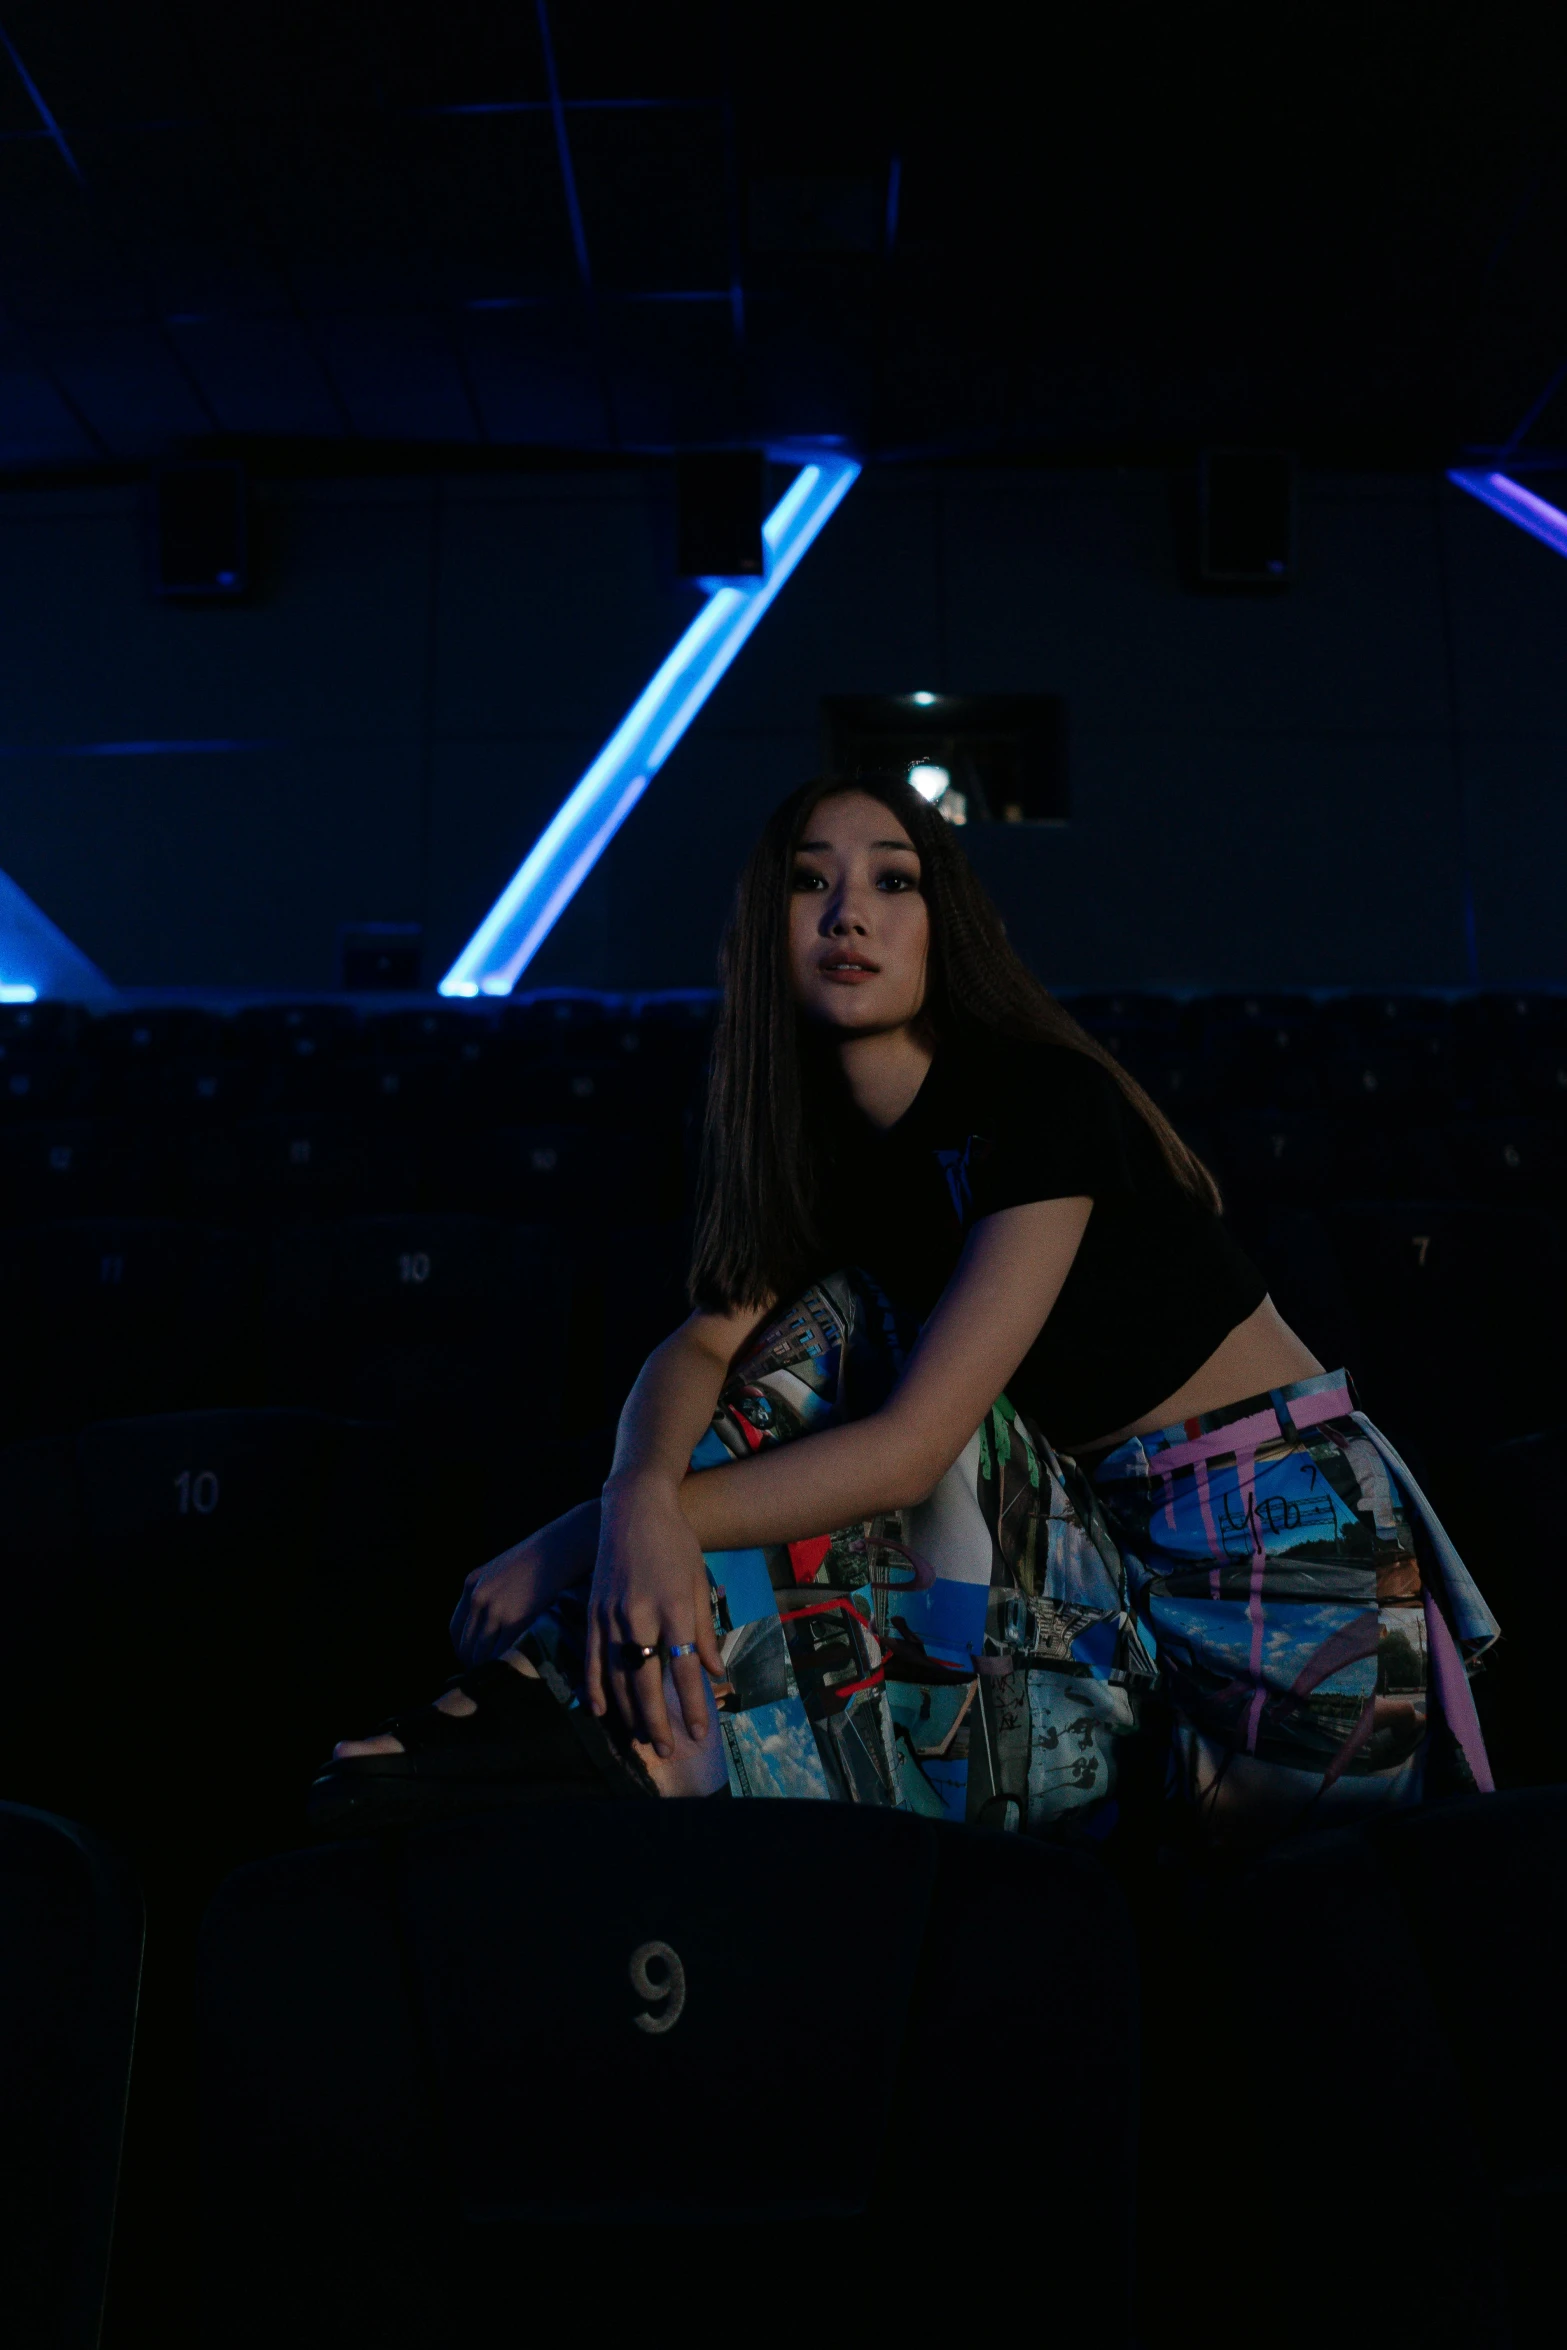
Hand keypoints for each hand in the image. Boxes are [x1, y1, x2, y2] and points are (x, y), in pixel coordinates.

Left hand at [449, 1500, 599, 1665]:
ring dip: (492, 1668)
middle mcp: (478, 1597)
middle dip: (477, 1664)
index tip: (476, 1660)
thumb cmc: (544, 1555)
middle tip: (494, 1674)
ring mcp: (495, 1609)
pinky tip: (518, 1668)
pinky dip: (507, 1664)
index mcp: (472, 1583)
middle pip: (466, 1646)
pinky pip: (503, 1653)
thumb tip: (495, 1624)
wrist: (564, 1544)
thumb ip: (493, 1591)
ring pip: (482, 1654)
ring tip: (507, 1675)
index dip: (464, 1649)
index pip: (455, 1630)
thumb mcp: (505, 1568)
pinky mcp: (515, 1619)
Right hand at [584, 1476, 724, 1757]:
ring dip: (628, 1712)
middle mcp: (639, 1615)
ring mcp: (610, 1615)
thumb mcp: (698, 1583)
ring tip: (640, 1738)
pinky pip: (591, 1658)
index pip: (684, 1669)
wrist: (634, 1508)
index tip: (698, 1733)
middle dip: (656, 1720)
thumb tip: (714, 1673)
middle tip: (665, 1750)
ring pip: (616, 1676)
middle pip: (646, 1681)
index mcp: (673, 1608)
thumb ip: (704, 1632)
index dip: (691, 1704)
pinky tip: (599, 1711)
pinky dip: (593, 1687)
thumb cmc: (675, 1543)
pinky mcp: (591, 1611)